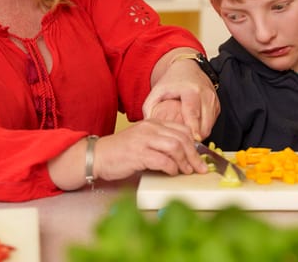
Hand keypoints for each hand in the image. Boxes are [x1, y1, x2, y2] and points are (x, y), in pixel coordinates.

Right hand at [93, 119, 208, 181]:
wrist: (97, 156)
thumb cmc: (120, 152)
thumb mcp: (143, 140)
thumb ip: (160, 142)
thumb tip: (183, 154)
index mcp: (152, 123)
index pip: (181, 128)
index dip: (194, 143)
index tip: (200, 156)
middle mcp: (149, 128)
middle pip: (182, 138)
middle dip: (194, 155)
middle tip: (199, 168)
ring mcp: (144, 140)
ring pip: (175, 147)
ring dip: (184, 162)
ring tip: (186, 171)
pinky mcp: (138, 154)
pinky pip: (163, 160)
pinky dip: (171, 168)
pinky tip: (171, 172)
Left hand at [143, 49, 219, 140]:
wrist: (187, 68)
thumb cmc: (172, 81)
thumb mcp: (157, 91)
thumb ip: (149, 108)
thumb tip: (147, 127)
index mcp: (190, 91)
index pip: (193, 112)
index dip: (193, 128)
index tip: (192, 140)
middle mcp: (205, 95)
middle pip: (205, 124)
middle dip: (195, 137)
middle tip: (182, 144)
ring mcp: (213, 101)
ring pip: (210, 126)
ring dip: (199, 135)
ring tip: (186, 138)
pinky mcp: (217, 106)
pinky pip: (211, 123)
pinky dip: (203, 129)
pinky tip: (192, 129)